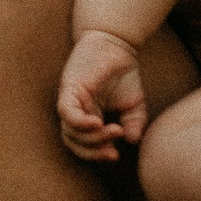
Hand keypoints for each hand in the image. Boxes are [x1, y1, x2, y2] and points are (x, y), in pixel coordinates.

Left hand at [57, 29, 147, 161]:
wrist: (117, 45)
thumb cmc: (122, 74)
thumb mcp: (134, 105)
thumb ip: (134, 124)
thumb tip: (133, 141)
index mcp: (87, 118)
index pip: (82, 145)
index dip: (95, 154)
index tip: (115, 156)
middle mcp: (76, 112)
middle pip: (74, 142)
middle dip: (92, 152)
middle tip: (112, 152)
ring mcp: (71, 100)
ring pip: (70, 131)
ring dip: (92, 138)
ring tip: (114, 131)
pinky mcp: (69, 88)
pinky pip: (66, 112)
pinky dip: (80, 122)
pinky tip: (97, 123)